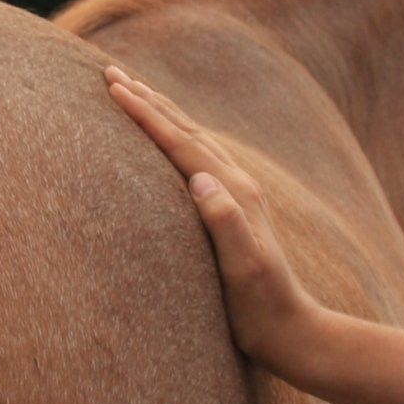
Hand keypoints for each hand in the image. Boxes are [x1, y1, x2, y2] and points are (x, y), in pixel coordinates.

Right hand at [104, 65, 324, 377]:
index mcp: (233, 192)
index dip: (145, 114)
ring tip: (134, 93)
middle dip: (148, 99)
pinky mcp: (235, 210)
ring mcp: (238, 195)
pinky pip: (198, 160)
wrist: (293, 330)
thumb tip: (202, 179)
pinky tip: (171, 141)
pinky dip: (176, 139)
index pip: (180, 143)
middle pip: (186, 129)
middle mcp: (237, 185)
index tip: (113, 87)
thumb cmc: (262, 307)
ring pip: (192, 140)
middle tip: (110, 72)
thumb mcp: (244, 267)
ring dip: (162, 113)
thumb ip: (226, 221)